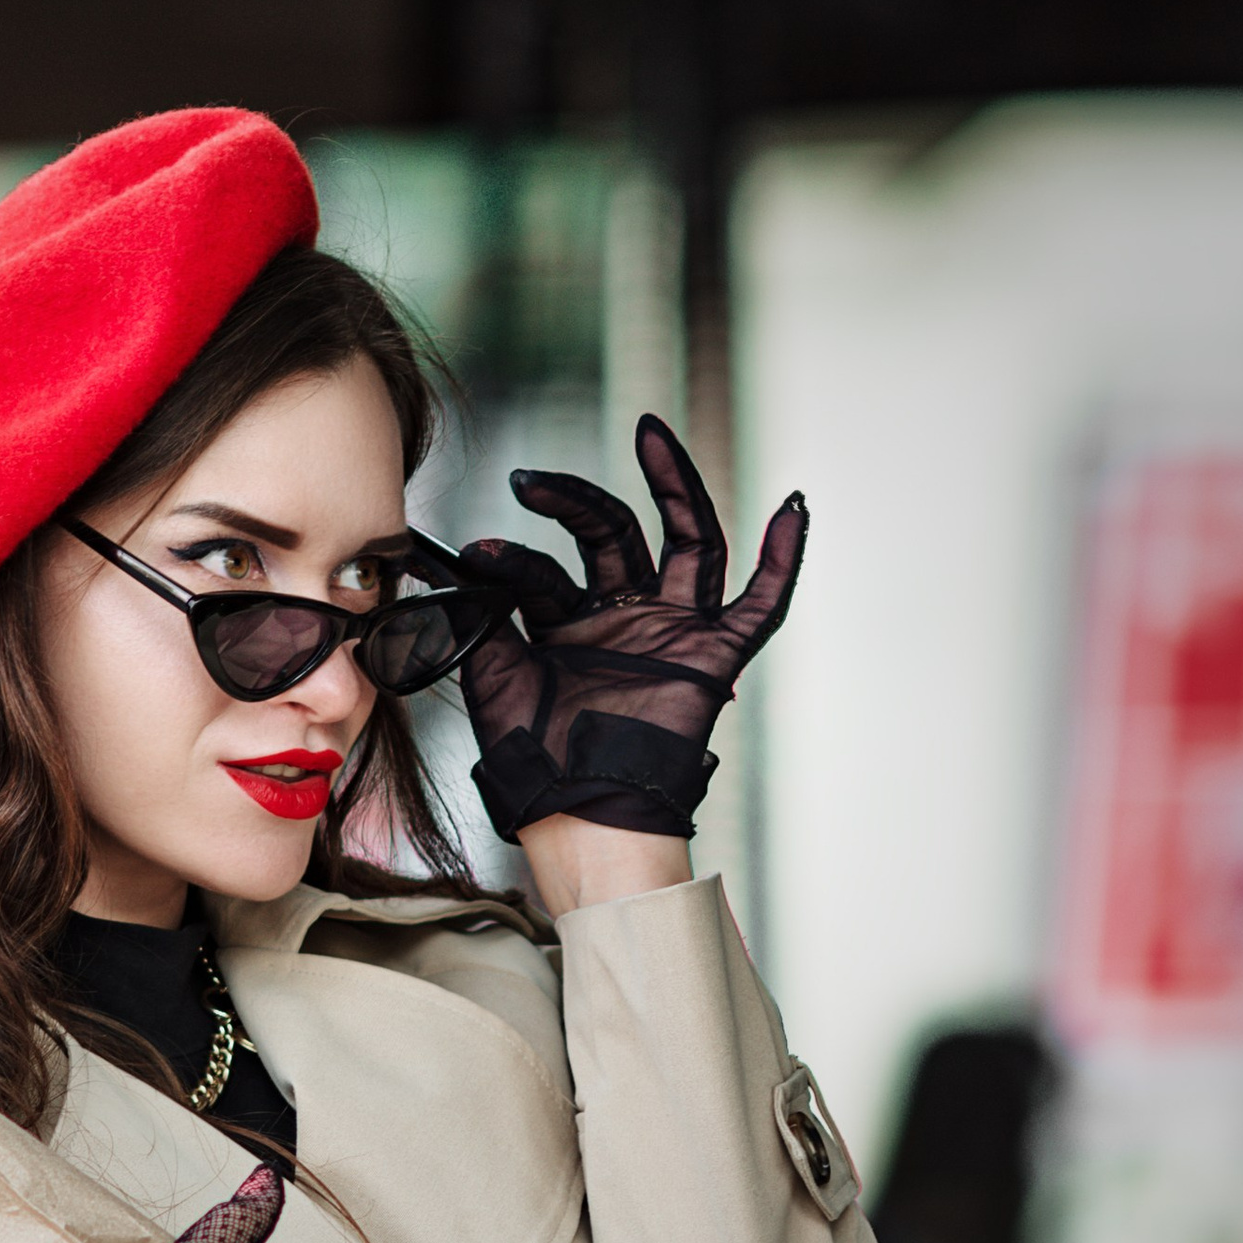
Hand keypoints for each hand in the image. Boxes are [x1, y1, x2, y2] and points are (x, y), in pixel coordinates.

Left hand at [457, 414, 805, 844]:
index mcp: (572, 624)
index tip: (470, 553)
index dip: (510, 555)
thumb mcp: (494, 670)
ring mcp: (673, 632)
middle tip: (531, 477)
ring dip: (675, 485)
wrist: (570, 808)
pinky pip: (762, 604)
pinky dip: (784, 559)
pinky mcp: (713, 658)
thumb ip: (485, 612)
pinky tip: (794, 508)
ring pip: (689, 541)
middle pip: (617, 533)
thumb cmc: (532, 755)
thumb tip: (448, 565)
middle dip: (578, 498)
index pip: (547, 566)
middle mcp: (626, 619)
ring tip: (649, 434)